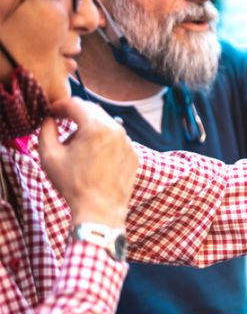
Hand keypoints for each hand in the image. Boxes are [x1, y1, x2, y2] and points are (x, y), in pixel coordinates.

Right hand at [37, 98, 137, 227]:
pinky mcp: (134, 154)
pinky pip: (116, 140)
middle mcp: (117, 129)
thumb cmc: (73, 184)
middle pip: (93, 111)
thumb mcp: (49, 155)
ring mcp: (128, 142)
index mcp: (96, 126)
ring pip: (105, 125)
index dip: (60, 106)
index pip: (76, 104)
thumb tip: (49, 119)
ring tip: (76, 148)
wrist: (100, 210)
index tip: (51, 113)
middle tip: (61, 125)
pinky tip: (93, 158)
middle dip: (75, 115)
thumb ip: (46, 130)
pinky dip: (103, 142)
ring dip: (90, 129)